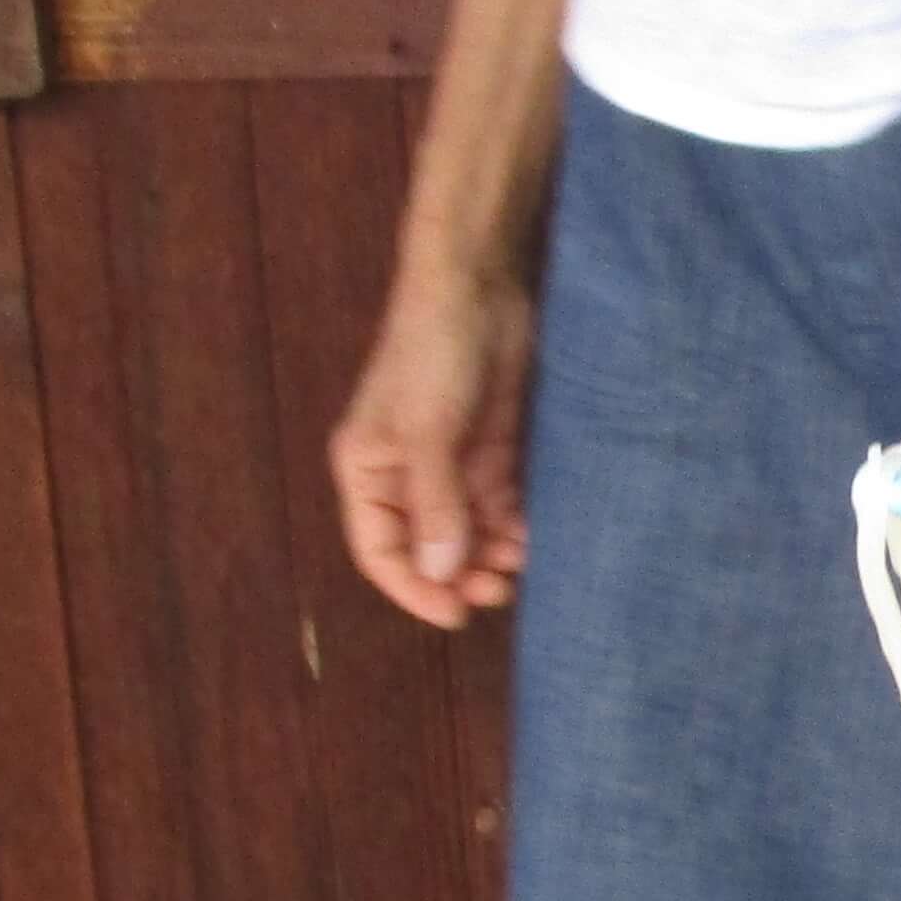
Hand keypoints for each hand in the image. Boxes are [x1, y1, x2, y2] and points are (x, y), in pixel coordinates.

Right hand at [329, 247, 537, 628]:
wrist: (477, 286)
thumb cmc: (432, 351)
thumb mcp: (427, 433)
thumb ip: (436, 504)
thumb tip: (440, 573)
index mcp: (368, 471)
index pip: (381, 551)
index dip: (413, 588)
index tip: (454, 614)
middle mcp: (404, 474)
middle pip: (428, 548)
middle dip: (460, 575)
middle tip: (498, 590)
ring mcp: (449, 462)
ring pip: (469, 531)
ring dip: (491, 553)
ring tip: (520, 563)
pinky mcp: (487, 447)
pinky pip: (498, 503)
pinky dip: (512, 524)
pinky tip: (532, 534)